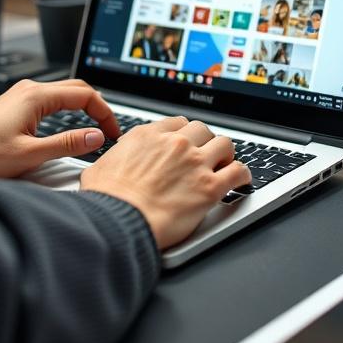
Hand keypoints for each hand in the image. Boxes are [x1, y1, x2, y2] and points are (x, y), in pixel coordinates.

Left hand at [0, 79, 119, 179]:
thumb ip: (67, 144)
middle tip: (109, 130)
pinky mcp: (16, 106)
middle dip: (97, 107)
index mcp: (36, 96)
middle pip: (77, 89)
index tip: (112, 133)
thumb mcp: (31, 154)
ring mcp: (21, 96)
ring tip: (94, 128)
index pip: (85, 95)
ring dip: (83, 108)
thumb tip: (96, 137)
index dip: (104, 113)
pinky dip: (67, 110)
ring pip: (63, 94)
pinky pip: (50, 100)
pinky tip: (70, 125)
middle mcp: (29, 90)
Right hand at [80, 117, 250, 249]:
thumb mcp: (99, 169)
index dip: (184, 134)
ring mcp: (195, 163)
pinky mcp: (210, 187)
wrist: (121, 220)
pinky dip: (243, 175)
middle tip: (204, 155)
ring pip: (224, 144)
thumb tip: (106, 167)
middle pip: (202, 130)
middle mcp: (175, 144)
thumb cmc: (107, 200)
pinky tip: (241, 180)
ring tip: (224, 165)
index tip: (185, 143)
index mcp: (148, 136)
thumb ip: (112, 161)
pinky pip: (238, 171)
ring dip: (225, 154)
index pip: (177, 123)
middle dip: (205, 142)